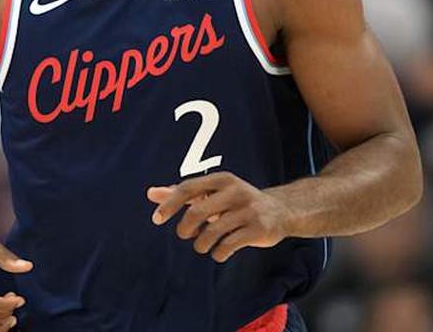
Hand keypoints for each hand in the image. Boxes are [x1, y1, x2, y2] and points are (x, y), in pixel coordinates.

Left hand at [147, 171, 293, 262]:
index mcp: (222, 180)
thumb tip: (151, 193)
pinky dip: (218, 253)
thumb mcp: (213, 193)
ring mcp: (248, 210)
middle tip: (186, 235)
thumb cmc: (237, 202)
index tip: (157, 219)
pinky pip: (228, 246)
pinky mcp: (258, 229)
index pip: (188, 188)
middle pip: (197, 212)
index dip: (170, 204)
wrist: (280, 210)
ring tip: (203, 245)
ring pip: (212, 232)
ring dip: (201, 244)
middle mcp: (235, 191)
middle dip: (186, 229)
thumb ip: (183, 193)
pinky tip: (219, 252)